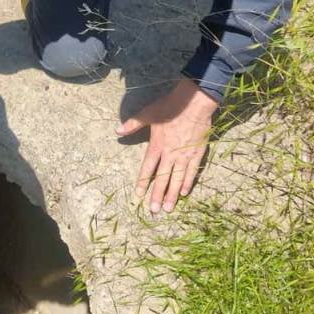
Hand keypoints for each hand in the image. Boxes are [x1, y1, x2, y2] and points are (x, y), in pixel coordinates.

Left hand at [116, 78, 218, 213]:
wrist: (193, 103)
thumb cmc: (169, 107)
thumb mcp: (148, 114)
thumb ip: (133, 124)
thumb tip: (117, 131)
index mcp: (157, 145)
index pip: (148, 168)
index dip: (143, 182)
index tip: (139, 195)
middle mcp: (170, 154)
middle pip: (163, 178)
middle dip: (158, 195)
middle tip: (155, 211)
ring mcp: (184, 155)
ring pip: (177, 179)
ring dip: (173, 194)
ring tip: (169, 208)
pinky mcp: (197, 153)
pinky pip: (192, 171)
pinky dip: (188, 182)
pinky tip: (184, 192)